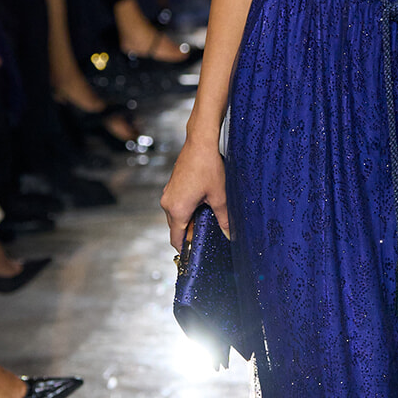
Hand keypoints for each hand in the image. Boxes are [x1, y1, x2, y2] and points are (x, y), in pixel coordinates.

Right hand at [161, 125, 227, 245]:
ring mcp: (168, 194)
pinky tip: (203, 205)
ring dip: (190, 220)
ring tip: (209, 217)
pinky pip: (177, 205)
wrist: (200, 142)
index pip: (176, 238)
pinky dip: (187, 210)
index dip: (186, 248)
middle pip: (176, 228)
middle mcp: (168, 203)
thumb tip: (229, 234)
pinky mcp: (172, 187)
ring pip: (177, 216)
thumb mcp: (220, 196)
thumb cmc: (208, 166)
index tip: (196, 254)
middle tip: (210, 235)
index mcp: (177, 210)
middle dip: (191, 233)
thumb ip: (224, 219)